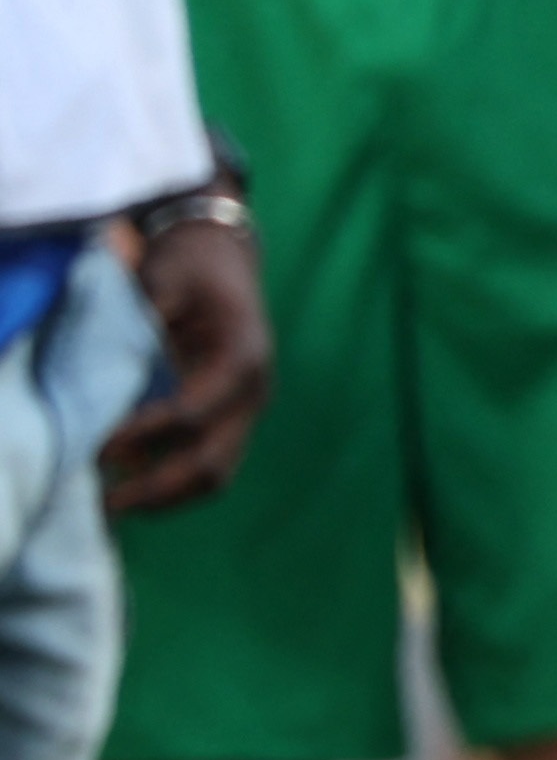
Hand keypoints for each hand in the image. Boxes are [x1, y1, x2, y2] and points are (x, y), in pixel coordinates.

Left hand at [102, 199, 271, 516]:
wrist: (223, 254)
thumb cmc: (190, 263)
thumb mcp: (163, 280)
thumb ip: (141, 330)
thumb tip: (109, 386)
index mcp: (243, 357)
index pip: (193, 413)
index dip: (144, 434)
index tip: (98, 448)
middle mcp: (254, 392)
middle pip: (214, 461)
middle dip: (160, 488)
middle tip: (107, 505)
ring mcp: (247, 409)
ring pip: (217, 473)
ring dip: (169, 495)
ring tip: (118, 505)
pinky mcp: (234, 417)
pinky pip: (211, 462)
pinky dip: (174, 481)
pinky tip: (134, 485)